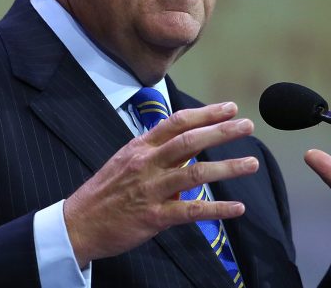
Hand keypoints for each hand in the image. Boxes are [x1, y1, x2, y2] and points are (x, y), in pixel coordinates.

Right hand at [63, 101, 258, 267]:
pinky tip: (238, 207)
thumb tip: (187, 145)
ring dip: (228, 168)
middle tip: (248, 125)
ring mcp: (151, 189)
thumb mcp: (126, 161)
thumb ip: (156, 152)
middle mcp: (147, 163)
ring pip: (195, 173)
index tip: (230, 108)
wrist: (78, 223)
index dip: (206, 113)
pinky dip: (217, 209)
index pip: (177, 122)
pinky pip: (191, 210)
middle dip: (222, 131)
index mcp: (140, 146)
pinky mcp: (154, 216)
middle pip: (190, 141)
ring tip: (252, 163)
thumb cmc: (105, 191)